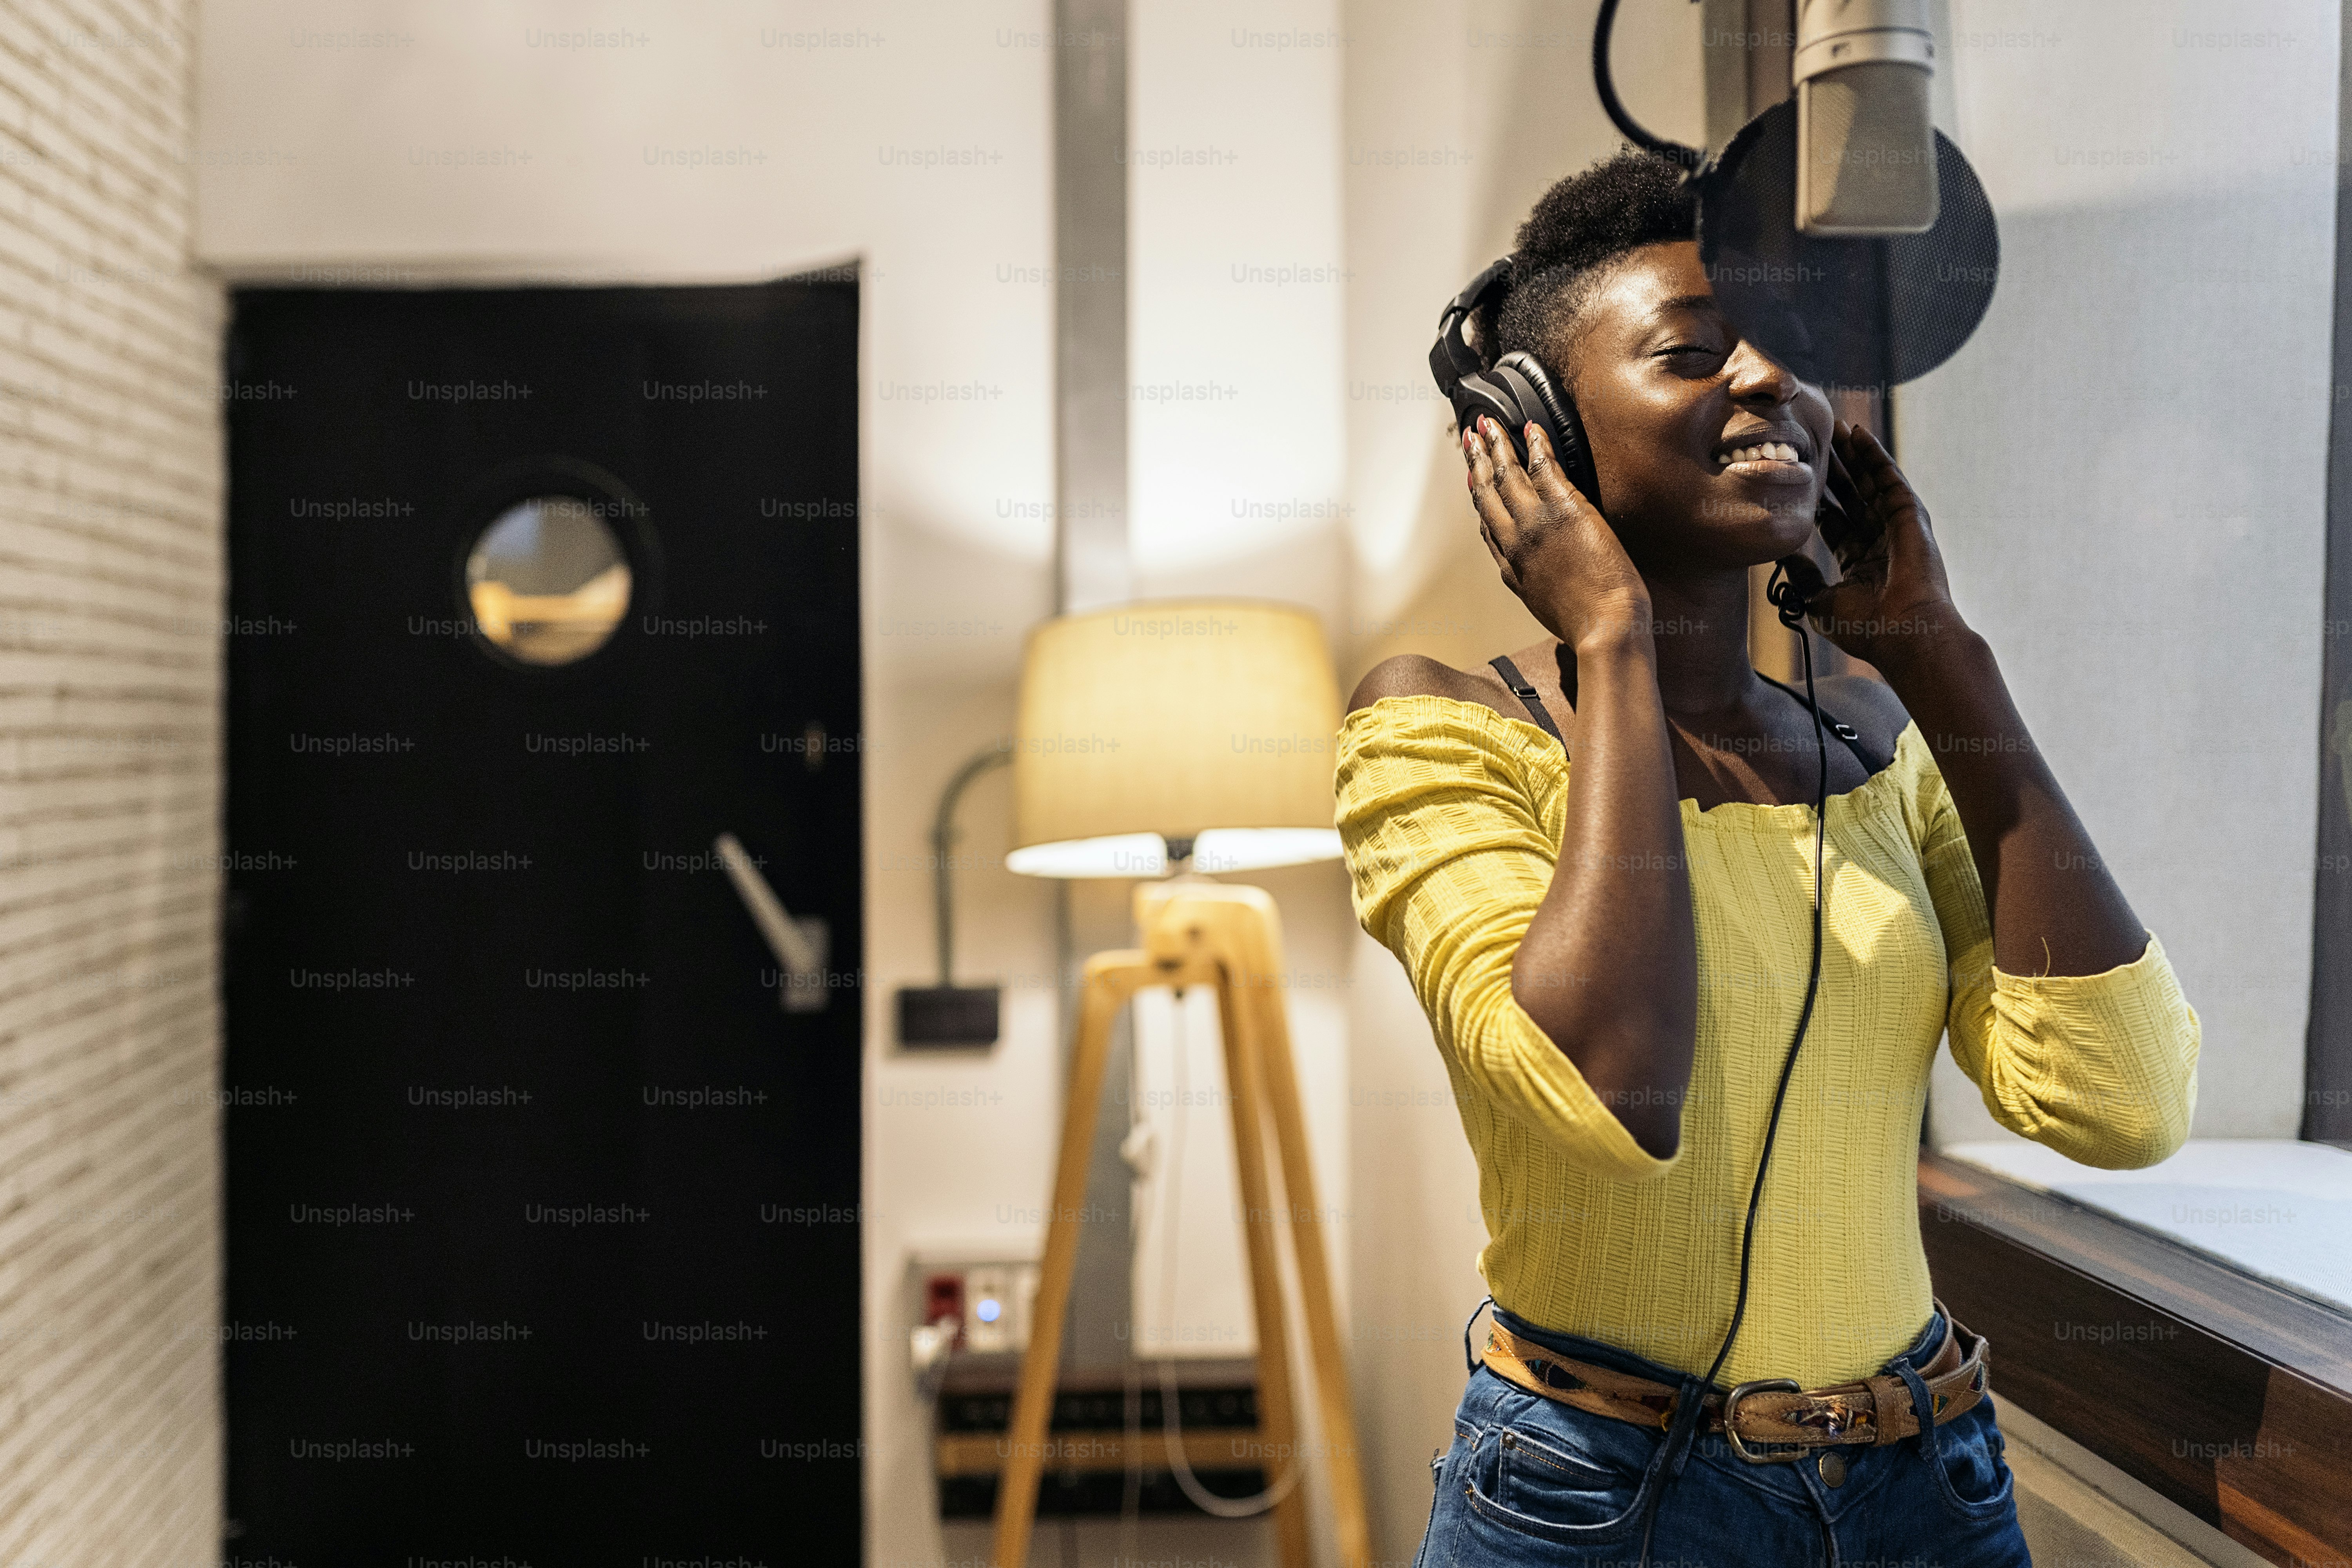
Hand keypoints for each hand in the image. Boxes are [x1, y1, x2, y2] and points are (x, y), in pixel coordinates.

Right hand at [1465, 416, 1652, 649]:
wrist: (1605, 627)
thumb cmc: (1586, 623)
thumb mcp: (1545, 606)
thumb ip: (1533, 580)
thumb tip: (1536, 569)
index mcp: (1511, 568)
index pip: (1488, 524)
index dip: (1478, 495)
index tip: (1473, 476)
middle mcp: (1515, 542)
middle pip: (1488, 493)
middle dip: (1478, 461)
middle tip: (1470, 436)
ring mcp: (1536, 523)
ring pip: (1507, 475)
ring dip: (1496, 445)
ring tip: (1489, 425)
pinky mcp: (1564, 508)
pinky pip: (1544, 466)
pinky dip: (1535, 444)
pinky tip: (1530, 429)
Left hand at [1803, 420, 1968, 674]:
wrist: (1904, 634)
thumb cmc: (1865, 628)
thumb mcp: (1820, 602)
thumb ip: (1803, 578)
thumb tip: (1785, 559)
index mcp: (1859, 561)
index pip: (1833, 520)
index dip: (1815, 498)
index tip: (1795, 477)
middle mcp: (1879, 540)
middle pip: (1850, 495)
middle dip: (1833, 468)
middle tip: (1812, 440)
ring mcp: (1897, 527)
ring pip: (1869, 481)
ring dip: (1852, 454)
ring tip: (1833, 427)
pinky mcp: (1911, 516)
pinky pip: (1889, 478)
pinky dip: (1874, 455)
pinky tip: (1858, 434)